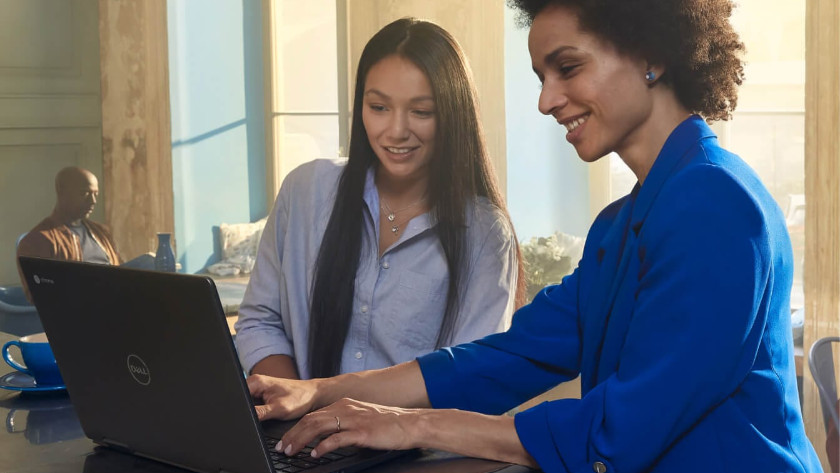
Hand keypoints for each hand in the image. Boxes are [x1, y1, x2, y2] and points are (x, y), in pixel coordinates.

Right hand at [247, 374, 318, 420]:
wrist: (313, 396)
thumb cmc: (300, 398)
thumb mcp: (278, 409)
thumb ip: (259, 413)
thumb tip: (244, 420)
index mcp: (255, 382)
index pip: (238, 398)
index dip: (241, 411)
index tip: (253, 417)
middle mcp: (254, 383)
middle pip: (241, 402)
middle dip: (249, 413)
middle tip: (265, 415)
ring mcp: (258, 389)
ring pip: (247, 406)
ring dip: (255, 413)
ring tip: (270, 412)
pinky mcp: (262, 395)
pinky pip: (254, 406)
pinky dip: (260, 412)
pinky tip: (270, 412)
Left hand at [277, 398, 419, 458]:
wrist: (411, 424)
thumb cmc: (389, 424)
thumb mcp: (362, 419)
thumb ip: (344, 424)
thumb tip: (326, 437)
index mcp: (345, 405)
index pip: (313, 415)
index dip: (296, 428)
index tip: (286, 440)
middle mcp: (346, 409)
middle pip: (311, 420)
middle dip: (293, 435)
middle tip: (282, 448)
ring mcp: (354, 420)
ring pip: (319, 426)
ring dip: (302, 440)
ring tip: (292, 451)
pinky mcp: (362, 432)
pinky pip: (337, 438)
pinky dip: (323, 446)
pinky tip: (315, 454)